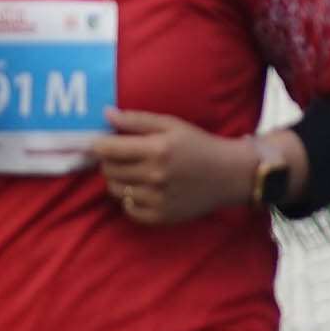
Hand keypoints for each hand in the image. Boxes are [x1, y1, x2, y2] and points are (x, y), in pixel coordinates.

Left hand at [94, 112, 282, 228]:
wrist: (230, 175)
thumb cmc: (199, 145)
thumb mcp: (172, 125)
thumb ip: (137, 120)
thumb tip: (106, 114)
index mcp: (157, 149)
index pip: (106, 149)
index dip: (99, 145)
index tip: (104, 143)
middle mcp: (155, 176)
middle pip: (107, 170)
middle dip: (109, 161)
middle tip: (123, 157)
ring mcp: (158, 199)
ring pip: (115, 190)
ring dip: (119, 180)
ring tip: (136, 173)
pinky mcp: (162, 216)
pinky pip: (129, 209)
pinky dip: (131, 200)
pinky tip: (145, 190)